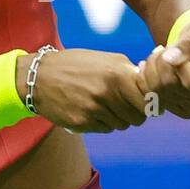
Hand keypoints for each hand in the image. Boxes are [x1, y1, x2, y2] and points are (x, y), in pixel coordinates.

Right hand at [19, 48, 150, 133]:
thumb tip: (150, 83)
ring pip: (121, 125)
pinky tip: (91, 111)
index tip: (148, 104)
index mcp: (117, 74)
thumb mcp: (105, 59)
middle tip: (125, 106)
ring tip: (104, 106)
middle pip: (137, 117)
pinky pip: (104, 130)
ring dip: (117, 119)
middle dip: (134, 113)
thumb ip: (128, 71)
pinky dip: (102, 123)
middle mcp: (107, 93)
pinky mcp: (82, 123)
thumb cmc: (75, 65)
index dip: (150, 103)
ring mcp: (94, 110)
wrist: (39, 76)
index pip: (148, 100)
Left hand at [137, 19, 189, 118]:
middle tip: (162, 48)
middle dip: (160, 63)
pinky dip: (146, 80)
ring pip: (159, 92)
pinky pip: (153, 98)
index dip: (177, 64)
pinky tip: (148, 67)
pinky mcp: (179, 111)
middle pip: (172, 87)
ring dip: (151, 69)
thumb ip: (189, 42)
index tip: (173, 49)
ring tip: (156, 55)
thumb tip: (171, 58)